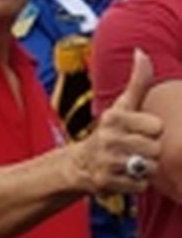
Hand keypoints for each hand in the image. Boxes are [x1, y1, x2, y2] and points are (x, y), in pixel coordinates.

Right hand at [72, 49, 164, 195]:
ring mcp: (106, 161)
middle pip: (155, 149)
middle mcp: (108, 138)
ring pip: (150, 168)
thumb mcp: (122, 106)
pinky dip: (135, 184)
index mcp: (114, 117)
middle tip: (132, 150)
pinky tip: (122, 176)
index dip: (151, 132)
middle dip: (148, 152)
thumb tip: (142, 52)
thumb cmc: (109, 132)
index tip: (136, 132)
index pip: (157, 127)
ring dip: (144, 169)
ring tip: (128, 163)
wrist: (79, 164)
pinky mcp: (105, 182)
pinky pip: (140, 185)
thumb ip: (137, 81)